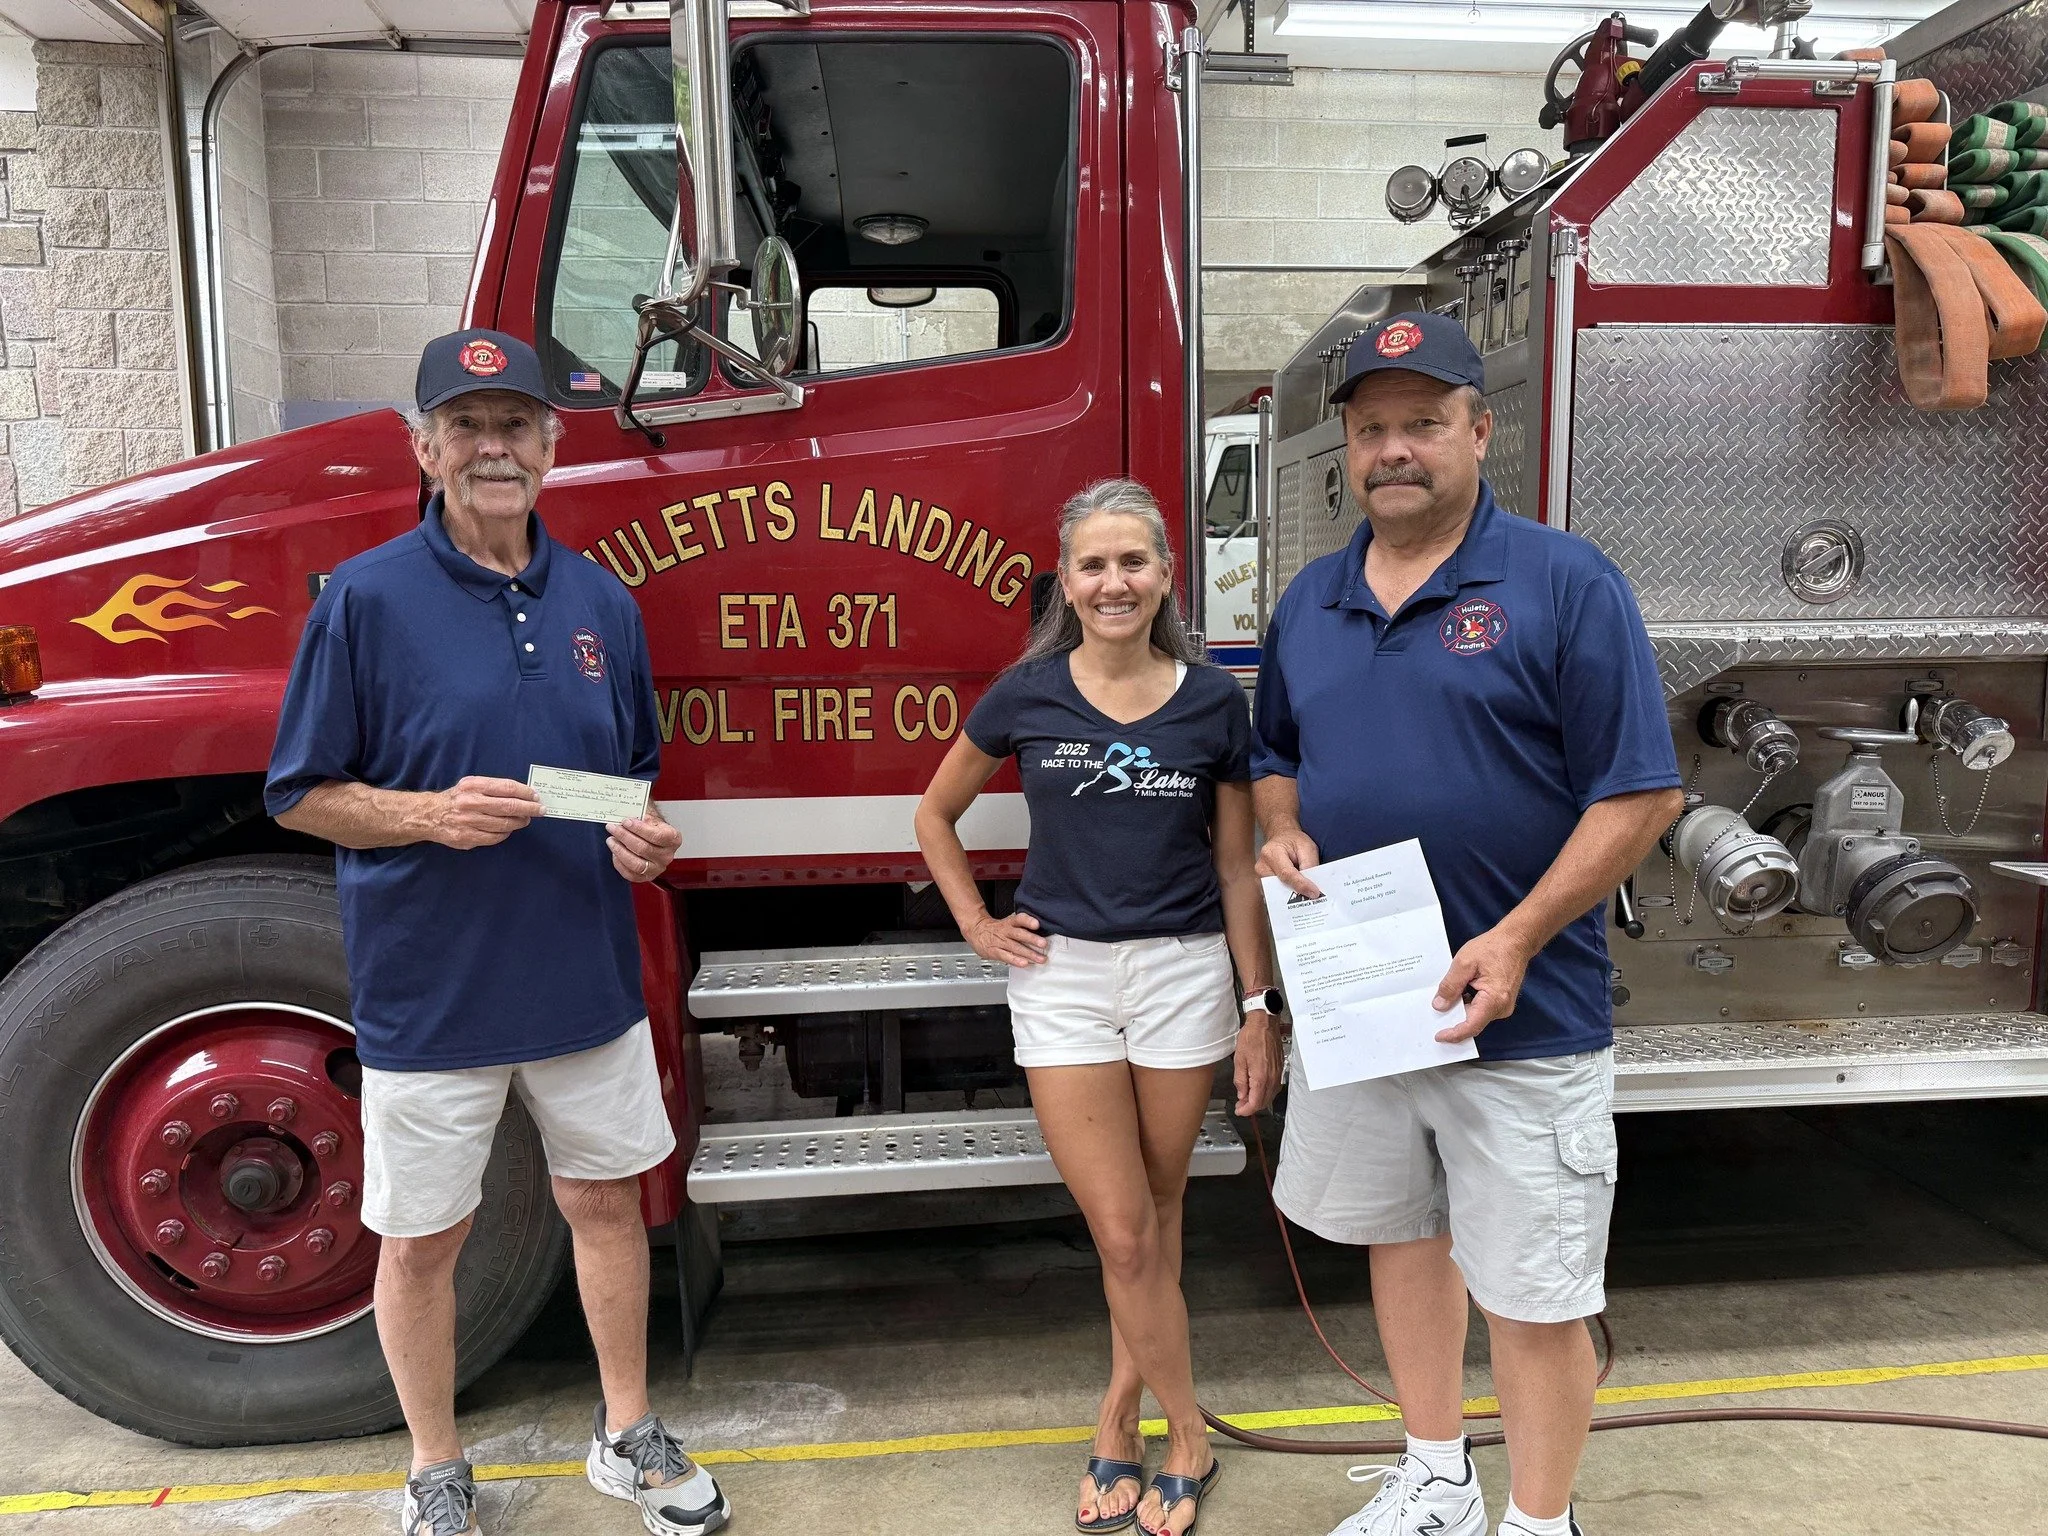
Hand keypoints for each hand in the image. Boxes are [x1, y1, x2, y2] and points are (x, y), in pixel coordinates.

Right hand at [429, 776, 540, 848]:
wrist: (428, 815)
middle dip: (529, 809)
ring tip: (525, 819)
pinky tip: (508, 830)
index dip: (525, 793)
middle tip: (540, 810)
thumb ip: (493, 788)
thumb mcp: (470, 785)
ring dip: (519, 822)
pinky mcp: (467, 837)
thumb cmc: (456, 798)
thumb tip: (523, 794)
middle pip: (509, 806)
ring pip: (504, 824)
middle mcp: (470, 802)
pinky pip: (494, 837)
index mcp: (473, 786)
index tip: (536, 797)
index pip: (507, 788)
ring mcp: (468, 821)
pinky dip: (505, 833)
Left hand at [607, 809, 680, 882]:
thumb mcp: (649, 816)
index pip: (656, 836)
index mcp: (673, 839)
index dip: (639, 829)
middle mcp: (667, 855)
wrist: (652, 835)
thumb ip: (639, 816)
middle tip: (612, 828)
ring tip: (611, 840)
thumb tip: (622, 816)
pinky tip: (615, 853)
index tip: (625, 821)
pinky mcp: (646, 877)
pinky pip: (630, 874)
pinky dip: (619, 863)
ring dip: (620, 851)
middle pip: (643, 849)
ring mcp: (657, 868)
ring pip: (636, 864)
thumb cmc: (651, 826)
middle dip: (624, 837)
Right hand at [965, 909, 1048, 966]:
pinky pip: (1006, 956)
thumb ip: (1022, 928)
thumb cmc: (997, 929)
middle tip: (1043, 944)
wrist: (977, 931)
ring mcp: (1000, 942)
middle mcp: (1006, 932)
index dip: (1028, 921)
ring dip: (1029, 953)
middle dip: (1032, 939)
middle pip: (1019, 934)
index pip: (1019, 919)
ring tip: (1040, 958)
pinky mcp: (995, 952)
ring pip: (1015, 947)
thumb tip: (1041, 935)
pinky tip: (1024, 963)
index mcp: (1010, 923)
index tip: (1037, 924)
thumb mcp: (1008, 923)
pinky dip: (1016, 960)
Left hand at [1234, 1011, 1283, 1114]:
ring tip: (1246, 1097)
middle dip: (1251, 1107)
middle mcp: (1272, 1078)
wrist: (1265, 1024)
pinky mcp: (1280, 1070)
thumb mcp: (1239, 1060)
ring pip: (1269, 1096)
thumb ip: (1240, 1080)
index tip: (1239, 1110)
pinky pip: (1274, 1087)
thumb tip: (1241, 1094)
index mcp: (1260, 1077)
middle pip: (1263, 1102)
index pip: (1255, 1103)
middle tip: (1240, 1105)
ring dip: (1258, 1100)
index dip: (1246, 1110)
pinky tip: (1257, 1089)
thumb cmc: (1252, 1037)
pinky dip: (1265, 1092)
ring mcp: (1277, 1074)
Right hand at [1257, 826, 1322, 898]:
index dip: (1301, 884)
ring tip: (1305, 897)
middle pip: (1280, 886)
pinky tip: (1297, 896)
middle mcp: (1262, 866)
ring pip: (1276, 894)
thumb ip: (1310, 865)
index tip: (1314, 893)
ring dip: (1291, 897)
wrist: (1282, 838)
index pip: (1286, 873)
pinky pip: (1274, 895)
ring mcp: (1259, 877)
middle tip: (1312, 898)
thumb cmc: (1294, 842)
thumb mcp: (1307, 847)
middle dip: (1297, 893)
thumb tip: (1311, 885)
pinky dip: (1286, 898)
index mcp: (1272, 852)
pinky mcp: (1261, 885)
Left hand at [1432, 925, 1535, 1041]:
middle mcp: (1502, 1008)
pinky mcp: (1501, 1001)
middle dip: (1453, 1019)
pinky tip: (1460, 991)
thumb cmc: (1494, 947)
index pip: (1471, 1026)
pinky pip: (1481, 1008)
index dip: (1454, 1034)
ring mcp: (1503, 1006)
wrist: (1516, 940)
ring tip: (1447, 994)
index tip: (1439, 1036)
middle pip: (1473, 1022)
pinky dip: (1468, 1003)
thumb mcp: (1464, 963)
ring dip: (1460, 1008)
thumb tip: (1439, 1006)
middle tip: (1434, 1012)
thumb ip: (1450, 986)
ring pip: (1476, 1015)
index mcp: (1494, 1000)